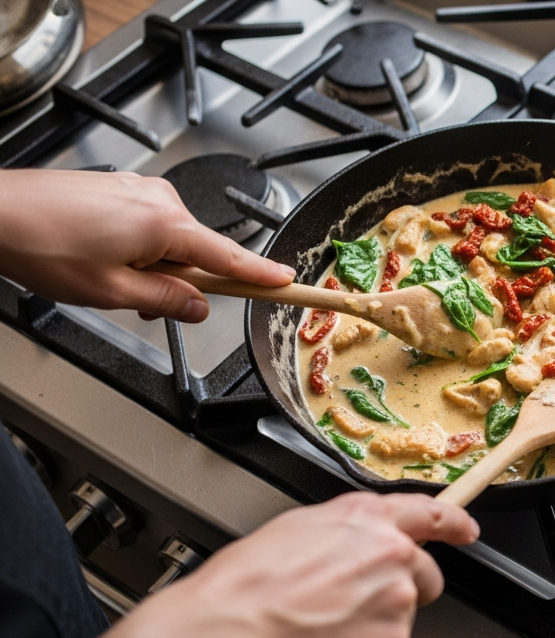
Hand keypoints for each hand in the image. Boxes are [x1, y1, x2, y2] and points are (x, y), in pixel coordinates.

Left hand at [0, 169, 292, 322]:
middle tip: (139, 304)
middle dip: (178, 282)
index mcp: (165, 224)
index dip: (261, 275)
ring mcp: (139, 190)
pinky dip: (134, 249)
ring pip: (168, 242)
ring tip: (105, 279)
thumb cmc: (40, 245)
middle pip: (196, 252)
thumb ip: (166, 300)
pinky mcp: (120, 188)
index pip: (229, 257)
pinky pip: (147, 226)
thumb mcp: (111, 291)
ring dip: (150, 268)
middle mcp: (159, 198)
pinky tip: (99, 258)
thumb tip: (199, 307)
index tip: (289, 281)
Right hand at [71, 493, 478, 637]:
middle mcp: (393, 552)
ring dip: (375, 622)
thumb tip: (350, 546)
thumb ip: (344, 533)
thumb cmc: (249, 582)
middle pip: (425, 574)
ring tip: (325, 626)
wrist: (235, 628)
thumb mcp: (297, 529)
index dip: (455, 523)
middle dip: (403, 589)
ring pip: (401, 614)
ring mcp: (397, 596)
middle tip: (358, 604)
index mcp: (367, 518)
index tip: (467, 530)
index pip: (431, 513)